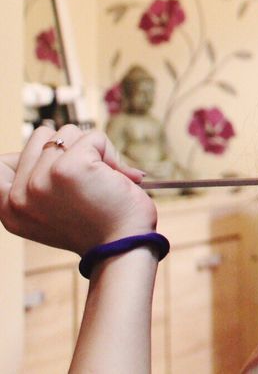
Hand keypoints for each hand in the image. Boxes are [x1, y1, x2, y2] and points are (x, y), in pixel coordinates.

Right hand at [0, 124, 156, 254]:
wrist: (123, 247)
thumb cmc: (97, 225)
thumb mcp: (51, 211)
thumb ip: (36, 181)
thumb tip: (44, 138)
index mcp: (8, 208)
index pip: (0, 164)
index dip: (30, 157)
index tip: (55, 175)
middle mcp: (17, 197)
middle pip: (42, 137)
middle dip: (72, 149)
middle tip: (89, 179)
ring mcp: (38, 181)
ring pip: (68, 133)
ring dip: (94, 151)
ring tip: (103, 180)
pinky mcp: (66, 169)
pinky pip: (93, 137)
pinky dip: (111, 152)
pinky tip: (116, 179)